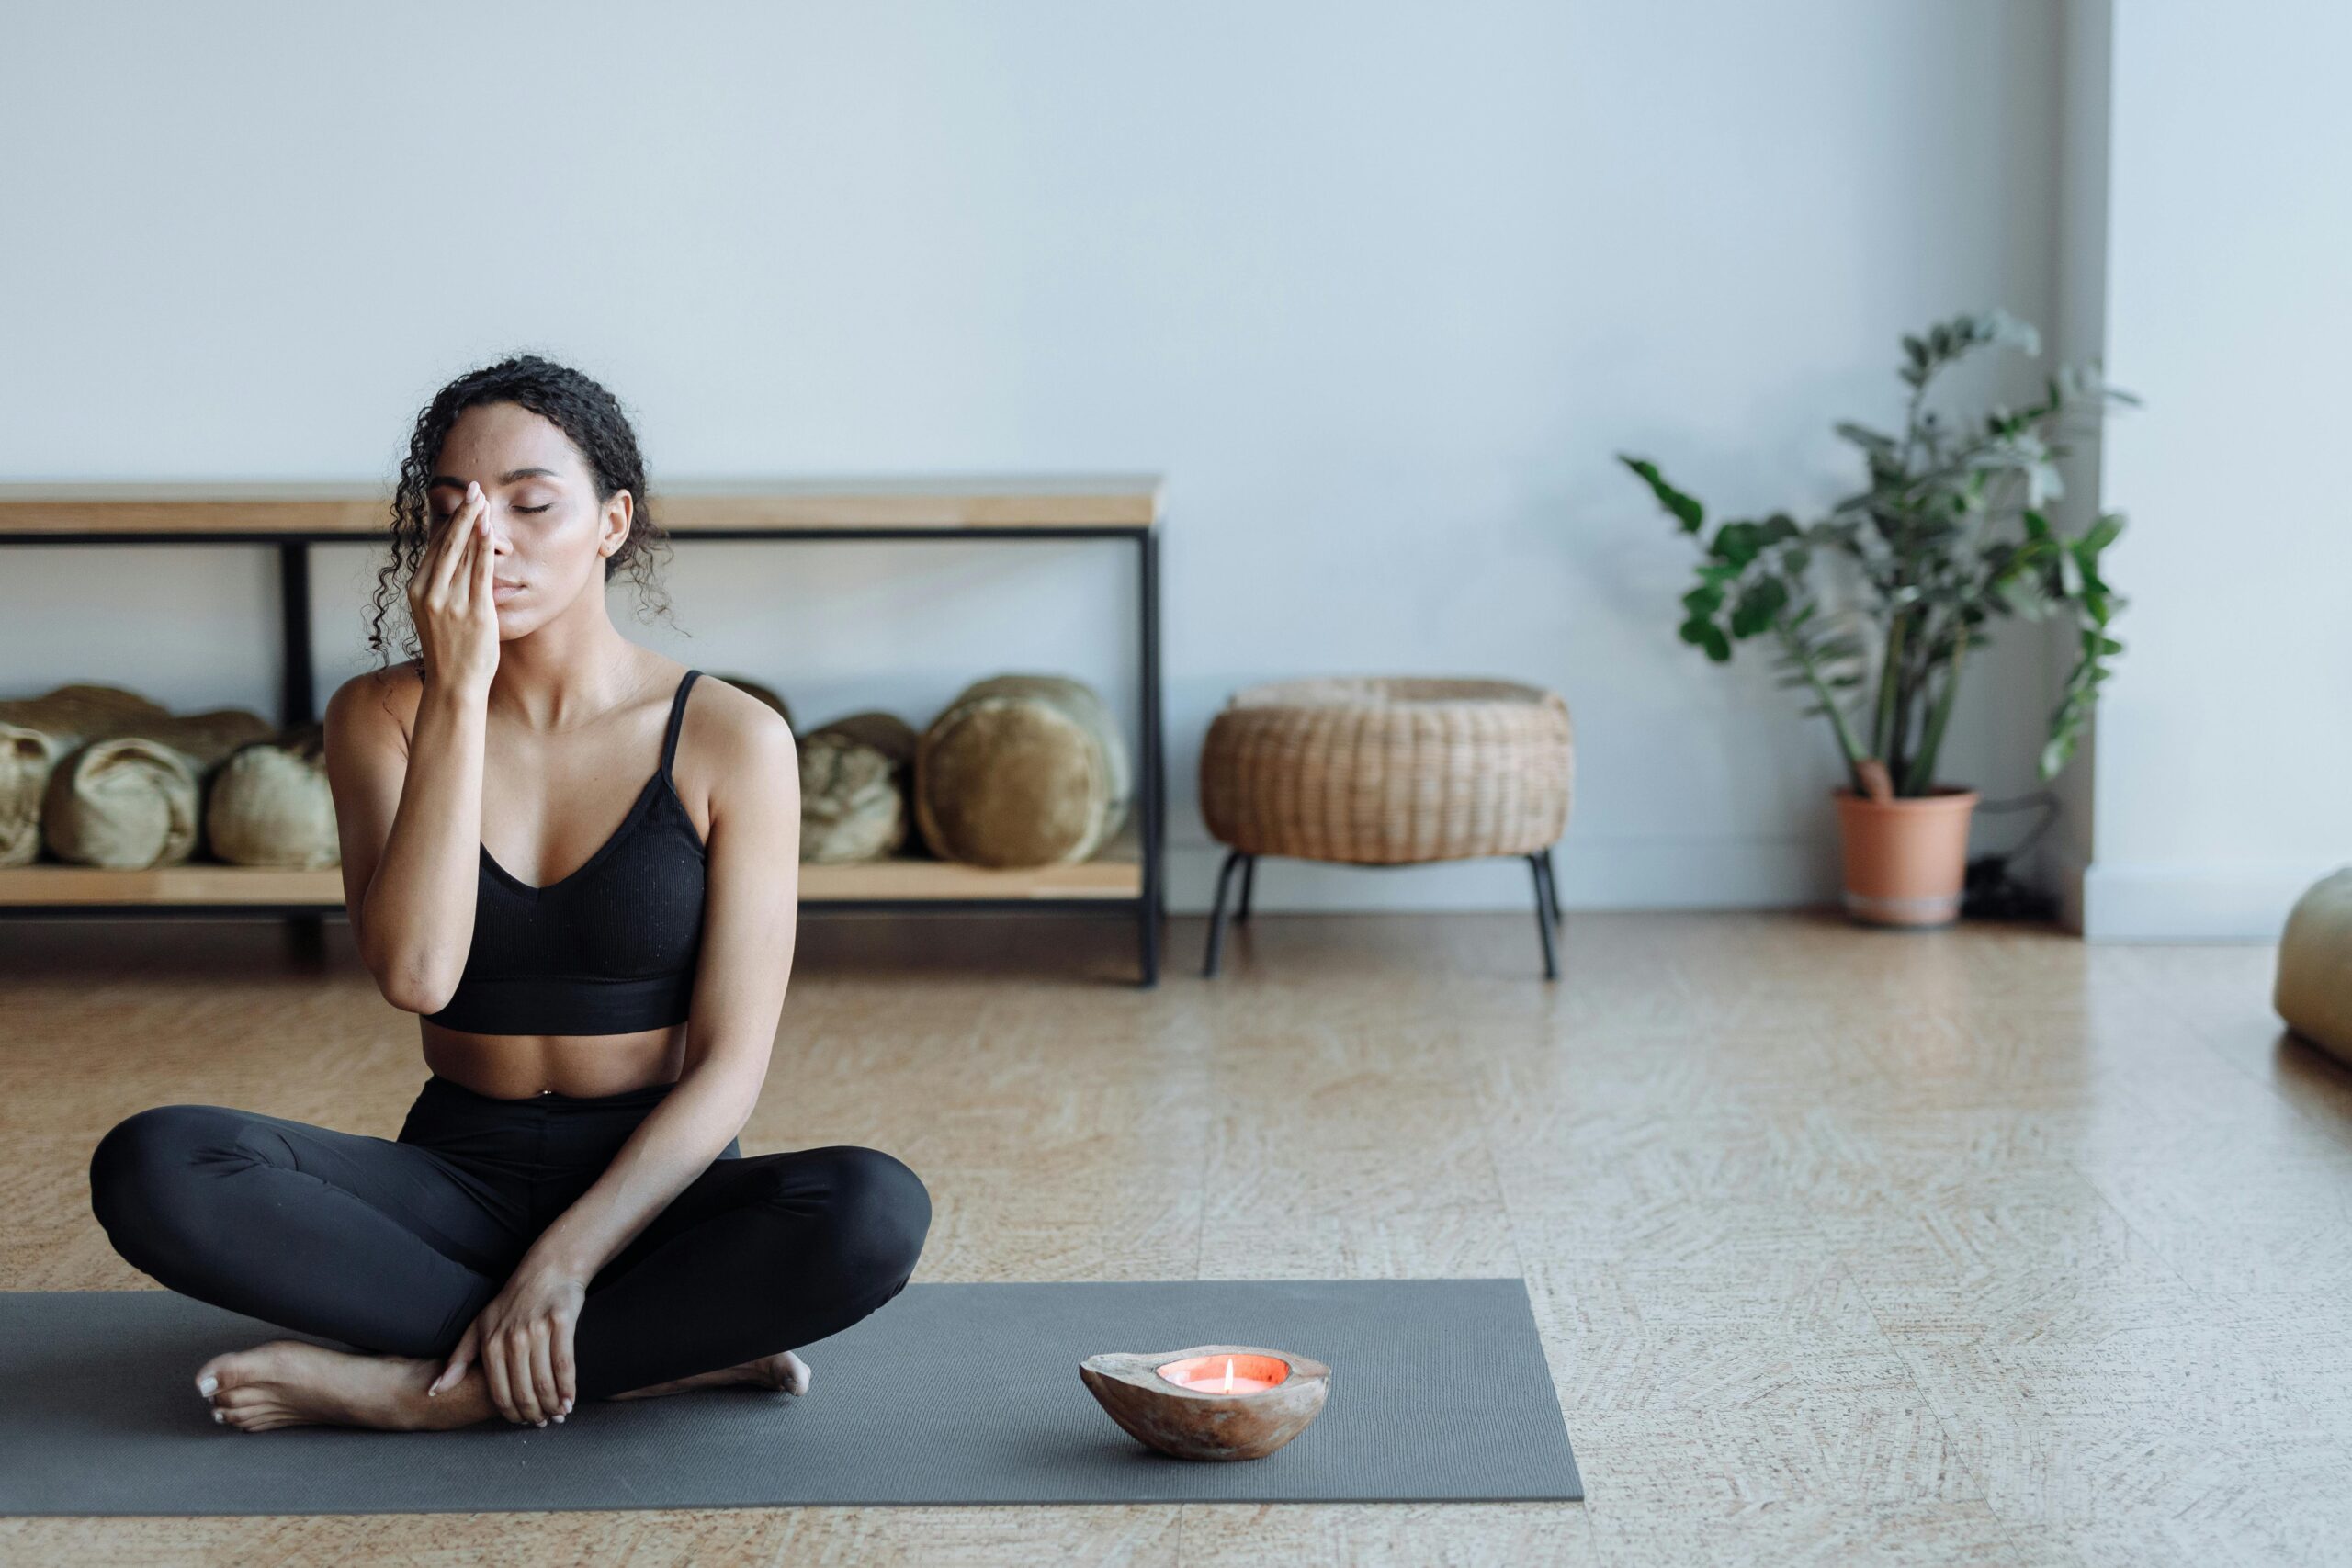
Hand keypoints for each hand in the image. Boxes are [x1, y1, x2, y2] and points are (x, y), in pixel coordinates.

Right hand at [408, 479, 501, 698]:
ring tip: (483, 500)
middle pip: (446, 543)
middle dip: (461, 513)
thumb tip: (450, 560)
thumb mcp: (434, 613)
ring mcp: (450, 601)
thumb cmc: (450, 650)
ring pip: (462, 552)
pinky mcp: (474, 610)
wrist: (454, 684)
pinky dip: (484, 546)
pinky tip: (490, 528)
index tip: (459, 501)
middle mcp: (430, 592)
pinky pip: (480, 570)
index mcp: (417, 590)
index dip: (448, 521)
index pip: (433, 547)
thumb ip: (440, 586)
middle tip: (473, 488)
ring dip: (473, 522)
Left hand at [427, 1254, 586, 1424]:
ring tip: (557, 1415)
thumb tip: (434, 1391)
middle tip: (542, 1422)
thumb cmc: (512, 1301)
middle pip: (523, 1392)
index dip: (512, 1414)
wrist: (548, 1269)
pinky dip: (568, 1388)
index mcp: (490, 1343)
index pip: (500, 1393)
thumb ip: (458, 1360)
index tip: (523, 1422)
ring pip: (545, 1382)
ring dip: (552, 1406)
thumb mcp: (479, 1326)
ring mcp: (538, 1331)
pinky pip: (565, 1365)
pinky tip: (570, 1400)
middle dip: (534, 1414)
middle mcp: (512, 1339)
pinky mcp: (561, 1323)